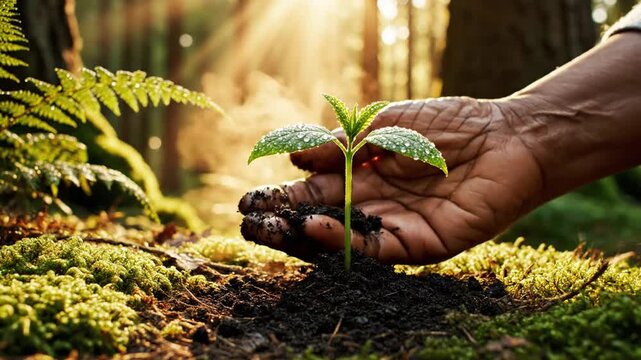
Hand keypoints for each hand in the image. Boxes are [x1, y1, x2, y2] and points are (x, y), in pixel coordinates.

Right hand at [239, 97, 544, 263]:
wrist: (506, 138)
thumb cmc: (447, 124)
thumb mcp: (384, 125)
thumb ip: (342, 144)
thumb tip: (293, 154)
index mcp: (364, 175)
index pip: (314, 191)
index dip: (282, 197)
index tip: (248, 201)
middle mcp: (375, 205)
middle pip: (322, 219)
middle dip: (285, 223)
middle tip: (250, 225)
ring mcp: (397, 226)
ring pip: (344, 239)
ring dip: (306, 236)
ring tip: (272, 229)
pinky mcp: (421, 245)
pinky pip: (378, 248)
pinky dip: (346, 241)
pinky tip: (317, 227)